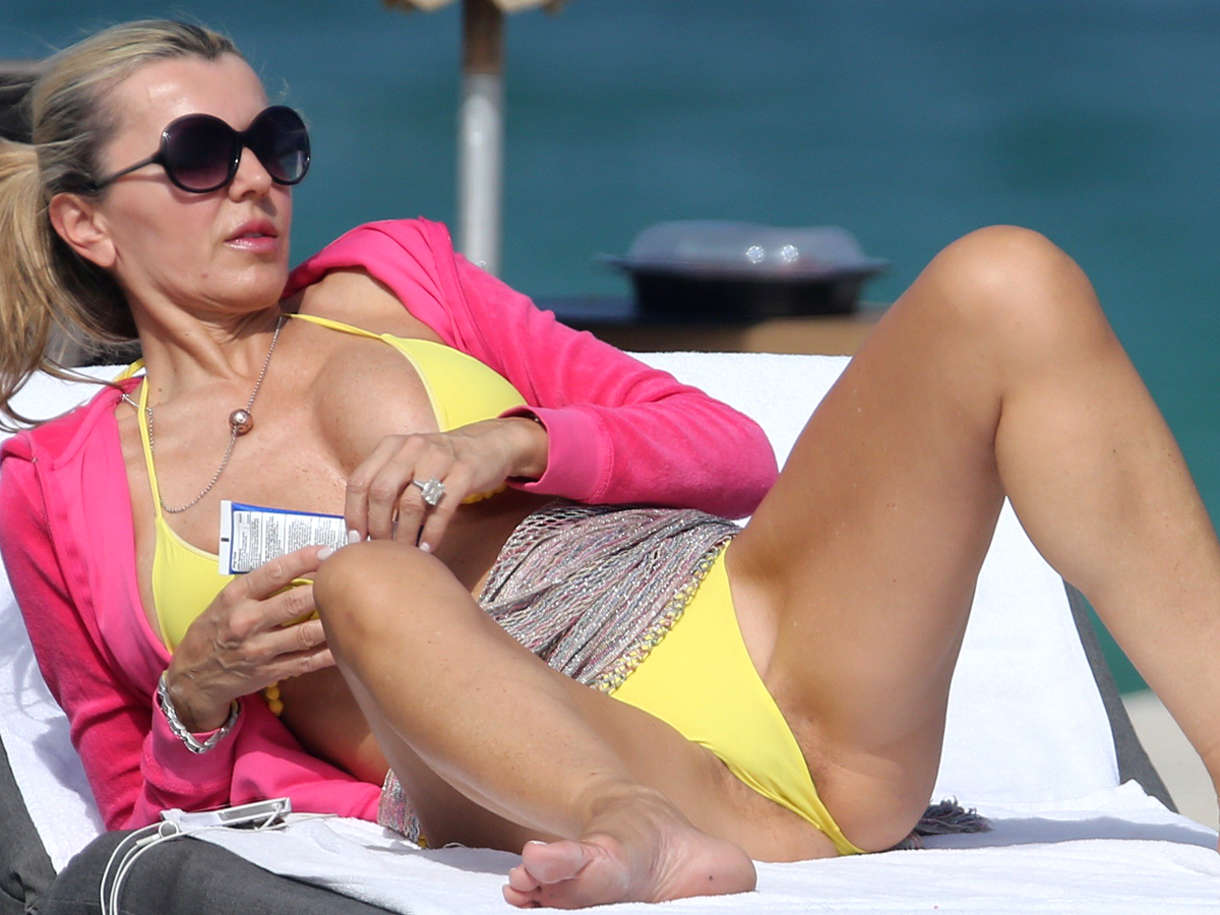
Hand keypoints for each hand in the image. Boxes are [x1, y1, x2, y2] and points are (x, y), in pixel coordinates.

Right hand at [163, 545, 333, 731]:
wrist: (193, 676)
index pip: (274, 572)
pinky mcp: (270, 671)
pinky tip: (347, 640)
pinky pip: (308, 660)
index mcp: (235, 596)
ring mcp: (259, 649)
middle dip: (326, 589)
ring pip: (306, 633)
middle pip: (296, 602)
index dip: (305, 559)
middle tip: (350, 577)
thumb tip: (303, 564)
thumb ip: (260, 585)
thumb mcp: (227, 599)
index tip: (329, 550)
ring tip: (355, 606)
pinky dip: (331, 652)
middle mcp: (246, 621)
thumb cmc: (215, 629)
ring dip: (333, 620)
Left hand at [345, 416, 547, 551]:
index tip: (355, 539)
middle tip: (380, 549)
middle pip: (381, 492)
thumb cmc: (441, 461)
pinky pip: (442, 509)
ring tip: (404, 552)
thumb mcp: (409, 461)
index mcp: (391, 446)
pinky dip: (432, 533)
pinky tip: (427, 547)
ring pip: (411, 502)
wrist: (488, 444)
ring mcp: (439, 458)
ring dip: (404, 534)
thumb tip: (362, 526)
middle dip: (376, 526)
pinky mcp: (464, 472)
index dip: (353, 513)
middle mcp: (412, 448)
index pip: (360, 480)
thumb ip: (387, 484)